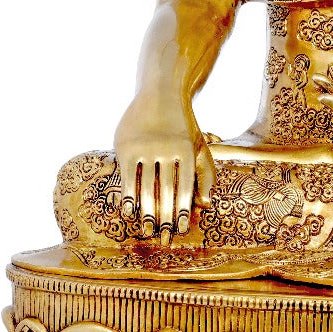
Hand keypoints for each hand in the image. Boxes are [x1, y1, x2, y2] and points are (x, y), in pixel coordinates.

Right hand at [114, 100, 215, 244]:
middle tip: (163, 239)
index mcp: (187, 150)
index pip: (185, 187)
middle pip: (166, 190)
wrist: (161, 92)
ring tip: (146, 230)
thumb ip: (204, 175)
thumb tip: (205, 206)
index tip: (182, 231)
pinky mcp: (126, 146)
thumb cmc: (184, 127)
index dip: (183, 211)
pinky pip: (127, 176)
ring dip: (146, 211)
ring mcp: (145, 146)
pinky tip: (129, 212)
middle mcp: (166, 148)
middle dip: (165, 217)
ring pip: (146, 185)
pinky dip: (128, 195)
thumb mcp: (200, 147)